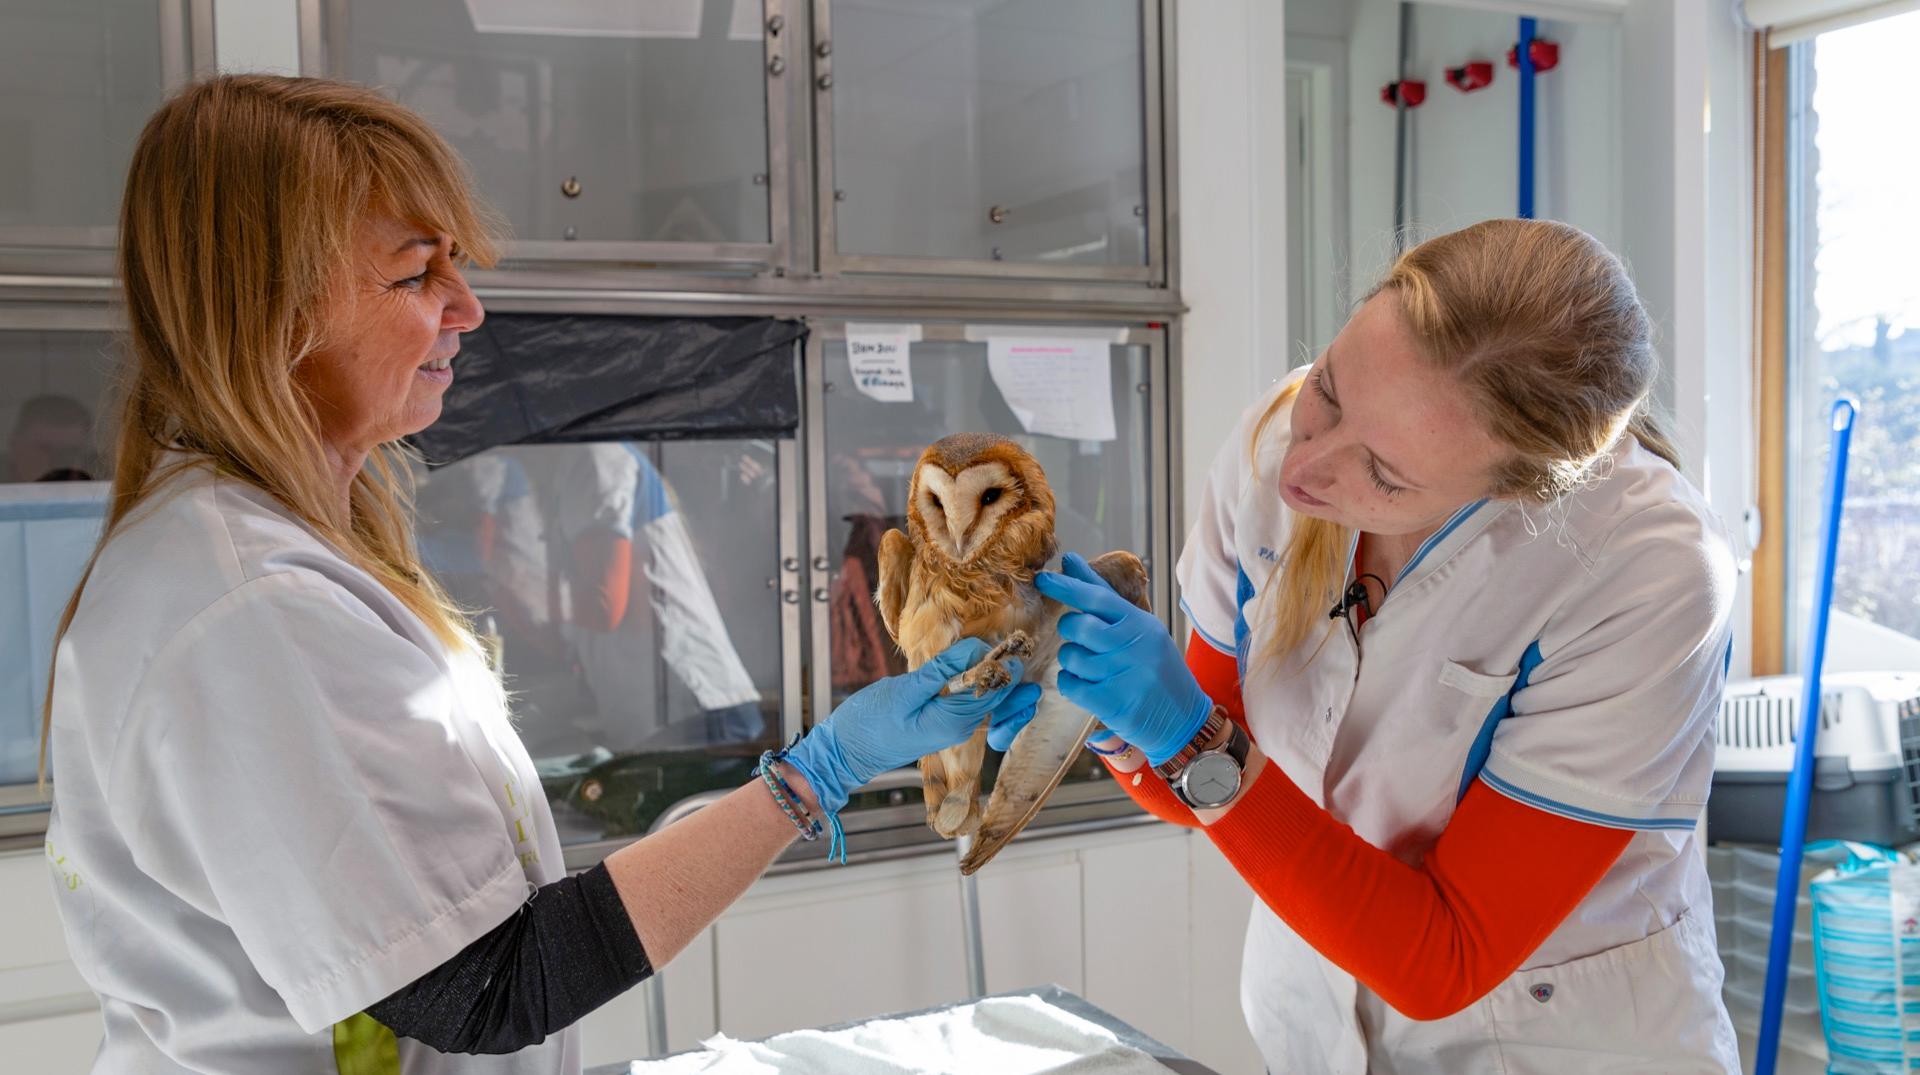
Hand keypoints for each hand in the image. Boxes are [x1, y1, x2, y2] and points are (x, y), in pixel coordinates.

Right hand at [783, 639, 1040, 812]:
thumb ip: (943, 669)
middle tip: (1014, 638)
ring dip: (999, 675)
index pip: (998, 686)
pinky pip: (975, 701)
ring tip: (1003, 648)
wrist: (845, 753)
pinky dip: (983, 683)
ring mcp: (956, 726)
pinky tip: (980, 666)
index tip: (1009, 635)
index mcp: (958, 719)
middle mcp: (964, 726)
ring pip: (991, 698)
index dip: (1006, 659)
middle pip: (1002, 694)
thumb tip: (978, 648)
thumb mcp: (906, 690)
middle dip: (1010, 668)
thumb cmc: (869, 723)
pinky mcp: (946, 721)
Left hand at [1032, 552, 1212, 765]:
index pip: (1097, 598)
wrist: (1183, 720)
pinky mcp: (1111, 702)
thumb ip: (1106, 600)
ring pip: (1070, 657)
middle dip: (1070, 631)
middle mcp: (1133, 646)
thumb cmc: (1158, 671)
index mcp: (1141, 624)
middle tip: (1081, 639)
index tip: (1043, 578)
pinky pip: (1069, 684)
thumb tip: (1072, 562)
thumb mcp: (1143, 631)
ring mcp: (1122, 675)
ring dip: (1073, 661)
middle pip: (1077, 627)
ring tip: (1094, 668)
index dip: (1067, 586)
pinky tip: (1087, 686)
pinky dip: (1070, 683)